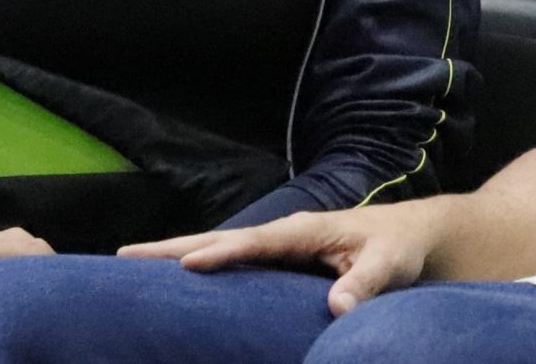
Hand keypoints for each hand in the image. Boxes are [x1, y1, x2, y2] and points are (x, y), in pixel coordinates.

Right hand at [121, 200, 445, 316]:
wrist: (411, 236)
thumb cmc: (399, 247)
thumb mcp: (391, 264)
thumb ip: (366, 282)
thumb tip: (337, 306)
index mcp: (305, 229)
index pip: (255, 242)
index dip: (221, 252)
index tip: (185, 264)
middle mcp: (284, 232)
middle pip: (221, 237)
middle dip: (174, 247)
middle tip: (124, 255)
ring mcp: (278, 244)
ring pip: (219, 247)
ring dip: (178, 254)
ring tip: (130, 266)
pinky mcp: (278, 259)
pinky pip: (232, 260)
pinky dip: (201, 265)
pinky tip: (175, 281)